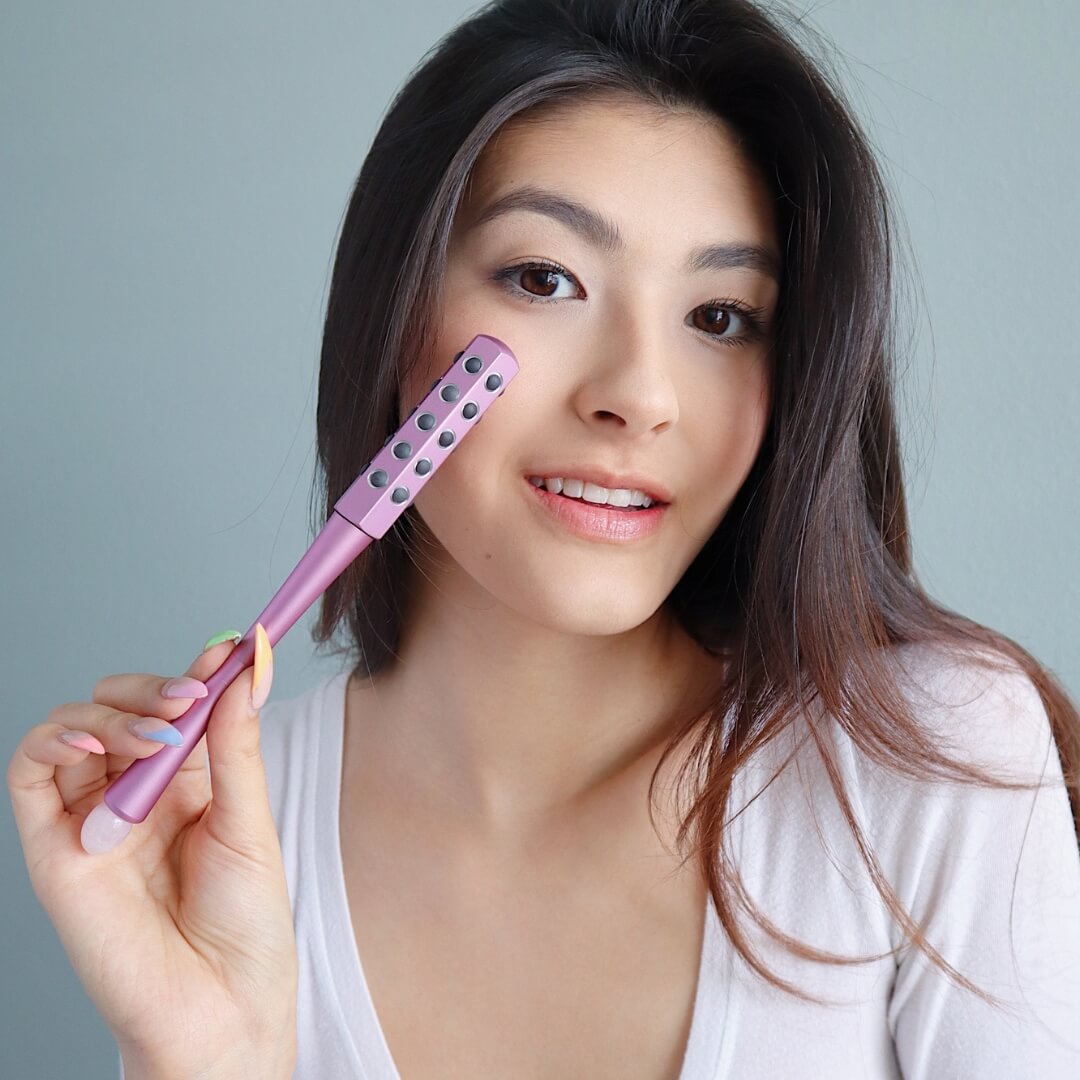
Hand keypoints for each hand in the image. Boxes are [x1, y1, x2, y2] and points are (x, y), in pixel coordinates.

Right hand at [7, 638, 297, 1076]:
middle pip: (122, 707)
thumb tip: (245, 662)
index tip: (229, 647)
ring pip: (74, 729)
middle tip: (189, 698)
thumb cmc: (246, 924)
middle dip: (153, 689)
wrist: (224, 1009)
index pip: (178, 707)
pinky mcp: (54, 849)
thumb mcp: (249, 818)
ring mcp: (93, 819)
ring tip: (157, 734)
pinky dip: (55, 742)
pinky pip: (30, 775)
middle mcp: (137, 795)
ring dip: (113, 713)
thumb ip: (235, 741)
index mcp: (190, 783)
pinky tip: (98, 744)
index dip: (198, 672)